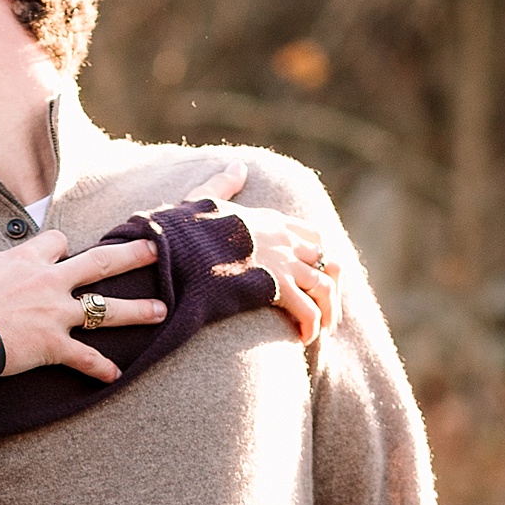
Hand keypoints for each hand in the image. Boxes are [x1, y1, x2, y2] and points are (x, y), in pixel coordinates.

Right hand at [0, 231, 165, 382]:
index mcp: (25, 259)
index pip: (55, 243)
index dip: (60, 246)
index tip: (63, 249)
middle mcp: (48, 281)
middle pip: (98, 263)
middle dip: (130, 256)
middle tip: (154, 250)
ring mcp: (55, 314)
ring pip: (106, 309)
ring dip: (136, 311)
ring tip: (160, 311)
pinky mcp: (52, 345)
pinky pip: (84, 358)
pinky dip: (99, 368)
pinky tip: (115, 375)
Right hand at [188, 157, 340, 346]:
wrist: (174, 249)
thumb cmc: (182, 230)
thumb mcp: (203, 200)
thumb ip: (223, 185)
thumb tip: (238, 165)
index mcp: (268, 219)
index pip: (311, 234)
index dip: (318, 256)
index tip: (314, 277)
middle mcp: (282, 239)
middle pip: (327, 261)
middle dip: (330, 289)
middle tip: (324, 313)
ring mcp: (281, 262)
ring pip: (324, 287)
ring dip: (326, 312)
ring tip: (318, 331)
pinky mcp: (274, 286)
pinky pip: (306, 308)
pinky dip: (310, 325)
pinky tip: (303, 339)